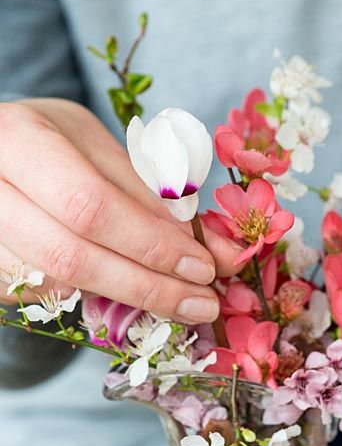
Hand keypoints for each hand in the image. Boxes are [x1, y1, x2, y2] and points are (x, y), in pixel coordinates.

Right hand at [0, 98, 242, 319]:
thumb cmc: (56, 146)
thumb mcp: (103, 150)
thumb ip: (154, 197)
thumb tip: (217, 251)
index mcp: (19, 142)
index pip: (89, 205)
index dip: (150, 243)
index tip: (203, 267)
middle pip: (72, 258)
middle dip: (148, 287)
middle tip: (203, 303)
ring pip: (63, 287)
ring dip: (133, 301)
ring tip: (184, 303)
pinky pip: (53, 298)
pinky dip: (103, 299)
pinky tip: (138, 293)